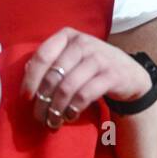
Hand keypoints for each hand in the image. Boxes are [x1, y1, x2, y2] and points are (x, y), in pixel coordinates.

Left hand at [22, 28, 151, 129]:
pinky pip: (84, 95)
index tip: (26, 97)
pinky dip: (73, 109)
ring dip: (56, 109)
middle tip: (39, 117)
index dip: (31, 78)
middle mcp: (83, 43)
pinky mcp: (111, 75)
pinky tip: (70, 116)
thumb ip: (51, 60)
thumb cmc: (92, 66)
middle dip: (43, 101)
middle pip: (53, 76)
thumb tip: (26, 72)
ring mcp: (99, 58)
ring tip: (53, 121)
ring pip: (67, 88)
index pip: (42, 56)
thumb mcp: (72, 57)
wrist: (130, 74)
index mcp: (68, 36)